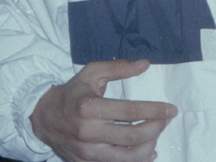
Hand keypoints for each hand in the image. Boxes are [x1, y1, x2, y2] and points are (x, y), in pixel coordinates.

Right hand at [30, 59, 177, 161]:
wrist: (43, 117)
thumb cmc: (73, 91)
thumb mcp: (92, 72)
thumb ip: (119, 68)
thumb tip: (145, 64)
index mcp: (89, 107)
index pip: (130, 111)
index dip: (154, 110)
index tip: (171, 109)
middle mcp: (88, 132)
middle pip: (132, 135)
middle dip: (156, 127)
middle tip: (167, 119)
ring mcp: (87, 152)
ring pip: (127, 156)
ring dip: (149, 146)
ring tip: (158, 133)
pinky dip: (137, 161)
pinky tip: (149, 152)